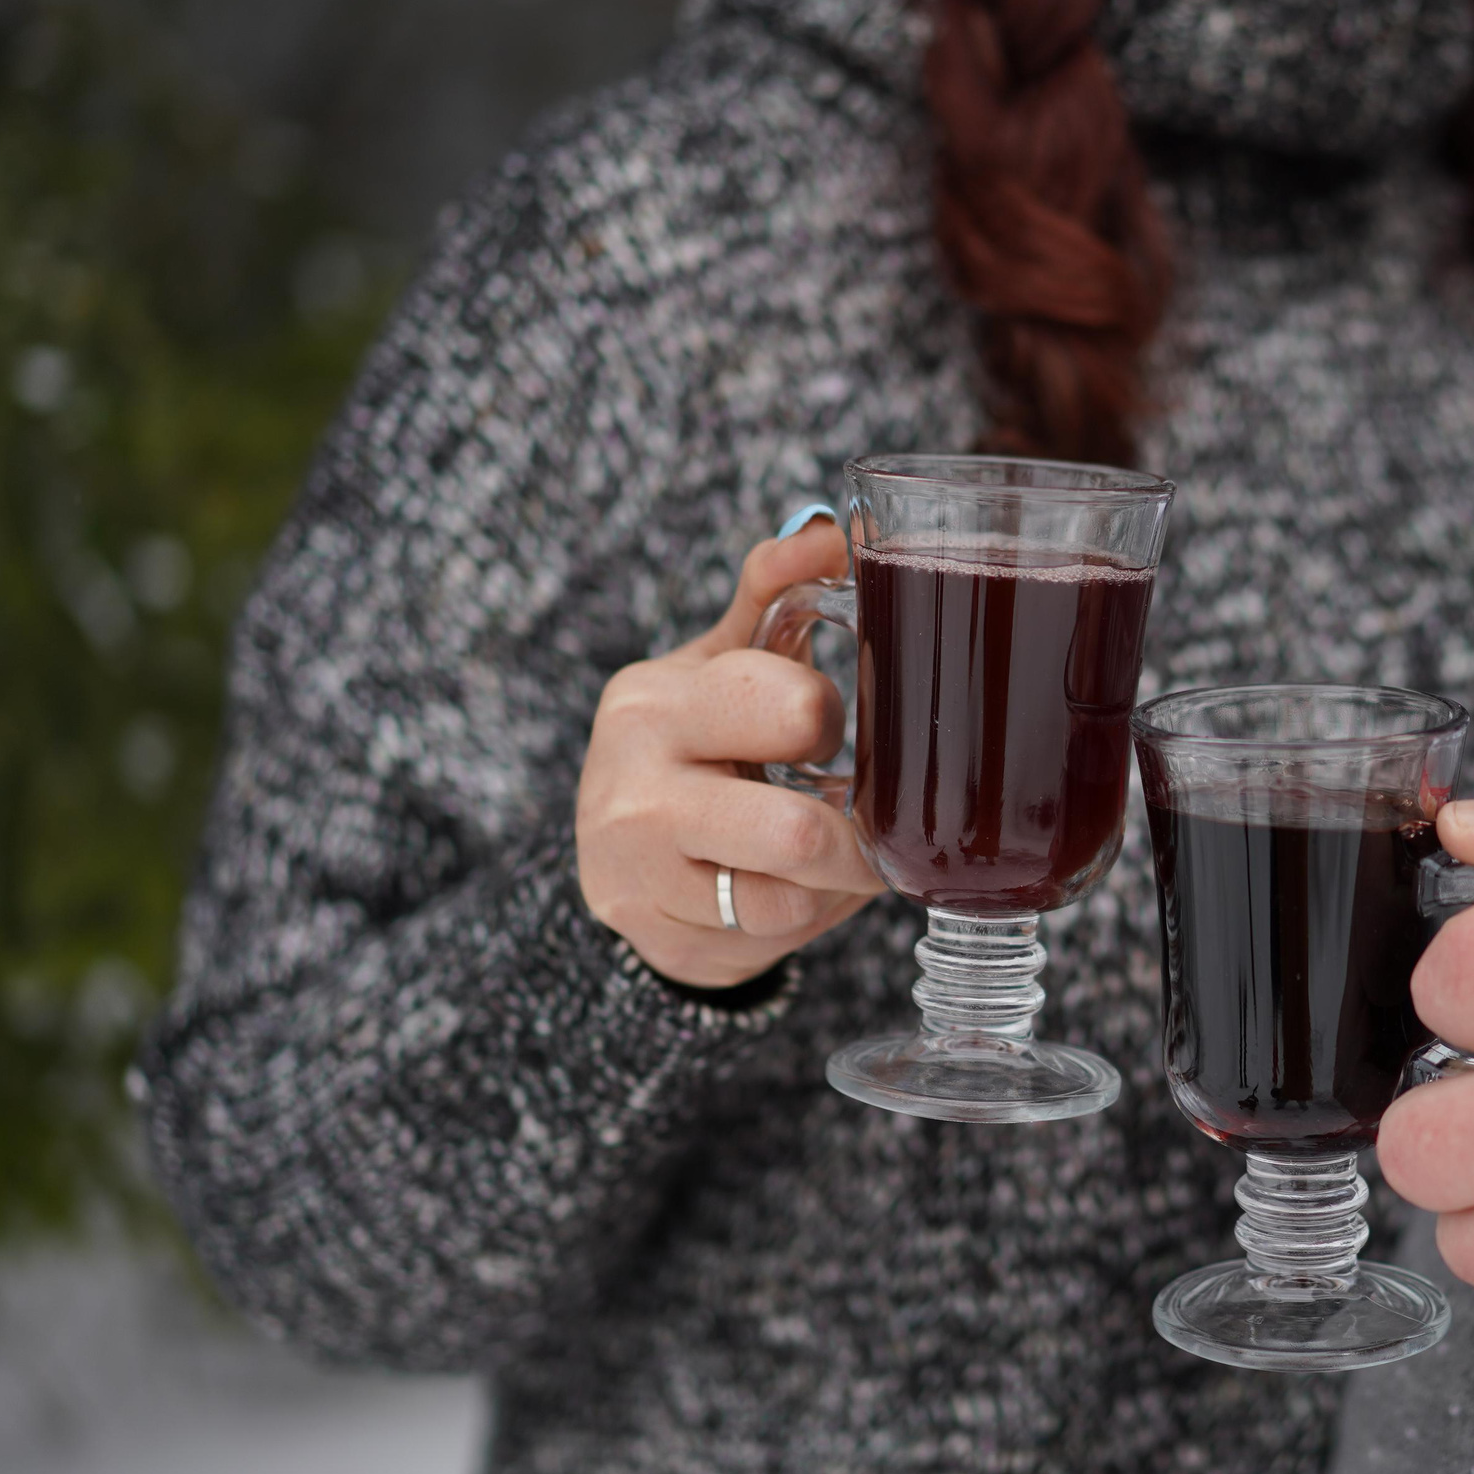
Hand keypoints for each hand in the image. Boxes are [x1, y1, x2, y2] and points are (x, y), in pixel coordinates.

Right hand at [576, 516, 881, 988]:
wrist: (617, 846)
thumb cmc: (693, 736)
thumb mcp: (723, 658)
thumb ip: (775, 591)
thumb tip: (834, 530)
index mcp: (654, 703)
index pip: (790, 710)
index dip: (829, 724)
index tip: (824, 730)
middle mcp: (632, 794)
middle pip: (797, 834)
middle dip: (853, 833)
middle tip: (855, 814)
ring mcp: (638, 879)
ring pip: (788, 902)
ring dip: (832, 884)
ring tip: (828, 855)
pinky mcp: (662, 942)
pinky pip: (770, 943)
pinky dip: (802, 920)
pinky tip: (786, 887)